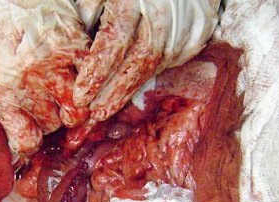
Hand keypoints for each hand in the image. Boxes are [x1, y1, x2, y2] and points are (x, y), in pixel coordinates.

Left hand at [0, 0, 90, 157]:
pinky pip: (91, 75)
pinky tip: (84, 74)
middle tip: (52, 104)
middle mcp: (28, 81)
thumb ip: (9, 105)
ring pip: (78, 107)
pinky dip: (91, 79)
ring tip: (71, 93)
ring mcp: (53, 63)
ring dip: (77, 104)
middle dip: (54, 118)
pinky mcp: (74, 44)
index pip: (25, 140)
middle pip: (54, 124)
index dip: (33, 142)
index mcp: (3, 90)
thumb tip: (28, 139)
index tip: (35, 138)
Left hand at [73, 0, 220, 120]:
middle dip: (115, 92)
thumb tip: (79, 48)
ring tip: (109, 104)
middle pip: (138, 63)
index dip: (97, 73)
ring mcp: (186, 26)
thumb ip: (93, 11)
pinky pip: (172, 59)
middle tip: (95, 113)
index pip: (114, 44)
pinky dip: (151, 72)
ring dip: (131, 87)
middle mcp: (163, 15)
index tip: (81, 95)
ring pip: (156, 65)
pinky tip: (134, 82)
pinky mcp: (199, 34)